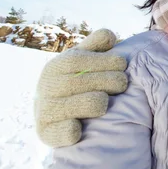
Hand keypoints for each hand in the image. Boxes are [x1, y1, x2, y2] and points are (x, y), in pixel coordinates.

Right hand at [34, 29, 127, 147]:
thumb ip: (95, 45)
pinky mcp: (47, 133)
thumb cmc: (74, 80)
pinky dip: (75, 130)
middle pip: (80, 82)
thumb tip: (110, 35)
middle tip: (122, 83)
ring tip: (105, 102)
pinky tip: (82, 127)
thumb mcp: (81, 59)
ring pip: (82, 105)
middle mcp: (46, 87)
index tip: (122, 64)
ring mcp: (45, 111)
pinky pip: (66, 132)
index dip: (104, 61)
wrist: (50, 114)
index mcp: (55, 67)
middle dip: (108, 80)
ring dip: (99, 103)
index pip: (77, 60)